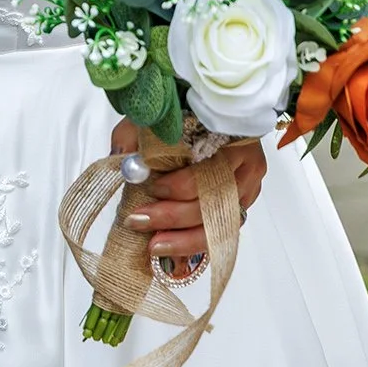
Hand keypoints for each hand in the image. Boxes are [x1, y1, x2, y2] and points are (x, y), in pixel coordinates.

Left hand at [110, 121, 266, 261]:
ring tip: (154, 246)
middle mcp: (246, 167)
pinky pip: (222, 233)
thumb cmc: (183, 116)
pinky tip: (172, 250)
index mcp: (233, 140)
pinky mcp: (242, 206)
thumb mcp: (155, 117)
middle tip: (138, 220)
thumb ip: (135, 136)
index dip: (180, 185)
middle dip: (173, 217)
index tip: (151, 188)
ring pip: (221, 225)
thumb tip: (119, 162)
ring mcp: (248, 190)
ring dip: (185, 239)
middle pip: (214, 202)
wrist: (207, 118)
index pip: (211, 170)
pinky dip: (195, 243)